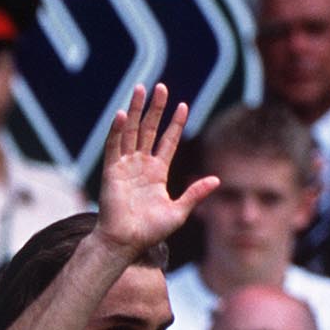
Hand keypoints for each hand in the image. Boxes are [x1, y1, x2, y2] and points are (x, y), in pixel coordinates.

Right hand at [93, 84, 217, 259]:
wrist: (126, 242)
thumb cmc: (150, 232)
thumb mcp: (179, 211)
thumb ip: (195, 194)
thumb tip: (217, 179)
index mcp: (157, 173)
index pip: (167, 141)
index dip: (175, 124)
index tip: (183, 105)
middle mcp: (140, 166)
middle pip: (149, 130)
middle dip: (156, 109)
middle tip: (161, 87)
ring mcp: (125, 166)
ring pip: (132, 132)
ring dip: (137, 110)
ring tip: (142, 88)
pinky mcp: (111, 171)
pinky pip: (114, 146)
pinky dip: (118, 130)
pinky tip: (124, 113)